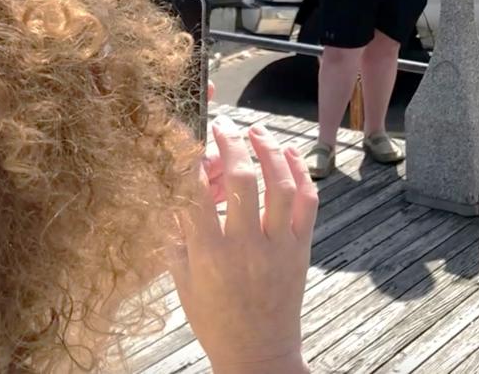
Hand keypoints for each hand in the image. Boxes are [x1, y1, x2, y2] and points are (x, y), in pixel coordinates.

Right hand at [168, 116, 317, 373]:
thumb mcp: (183, 283)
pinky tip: (290, 154)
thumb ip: (176, 239)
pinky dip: (302, 173)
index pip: (196, 196)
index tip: (190, 143)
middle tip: (225, 127)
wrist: (258, 354)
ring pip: (280, 185)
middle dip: (232, 145)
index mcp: (209, 256)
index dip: (192, 162)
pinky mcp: (302, 248)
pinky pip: (308, 203)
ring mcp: (278, 247)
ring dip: (270, 150)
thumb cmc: (214, 320)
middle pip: (243, 181)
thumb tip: (171, 195)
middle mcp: (246, 247)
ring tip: (258, 130)